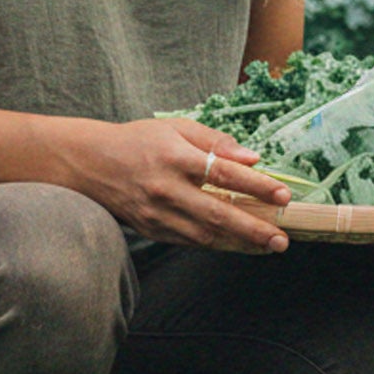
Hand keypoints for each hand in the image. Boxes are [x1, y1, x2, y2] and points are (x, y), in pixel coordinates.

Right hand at [67, 117, 291, 253]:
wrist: (90, 164)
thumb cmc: (138, 141)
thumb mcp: (176, 128)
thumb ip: (215, 141)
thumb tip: (252, 159)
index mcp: (174, 157)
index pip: (223, 174)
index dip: (256, 186)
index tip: (283, 195)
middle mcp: (165, 188)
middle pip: (216, 214)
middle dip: (253, 229)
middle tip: (281, 238)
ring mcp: (157, 214)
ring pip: (204, 235)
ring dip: (239, 243)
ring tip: (268, 245)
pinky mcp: (151, 230)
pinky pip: (190, 242)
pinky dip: (217, 244)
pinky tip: (239, 244)